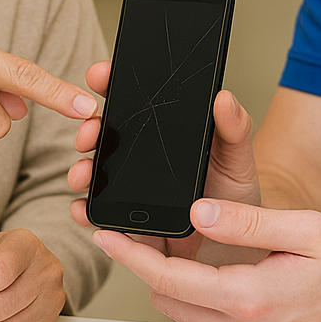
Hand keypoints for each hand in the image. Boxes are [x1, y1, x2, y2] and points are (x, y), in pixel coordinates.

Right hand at [66, 59, 260, 262]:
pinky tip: (82, 209)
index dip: (115, 84)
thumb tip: (224, 97)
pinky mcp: (129, 225)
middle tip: (90, 130)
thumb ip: (234, 129)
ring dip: (82, 170)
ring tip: (82, 173)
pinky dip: (85, 212)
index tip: (101, 74)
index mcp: (168, 134)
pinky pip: (102, 217)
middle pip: (108, 135)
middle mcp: (144, 159)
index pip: (136, 102)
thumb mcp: (239, 160)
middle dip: (90, 129)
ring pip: (98, 174)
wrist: (238, 247)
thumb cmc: (237, 197)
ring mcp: (132, 191)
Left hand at [93, 197, 320, 321]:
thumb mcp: (305, 229)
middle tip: (120, 229)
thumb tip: (198, 211)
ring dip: (161, 281)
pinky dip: (186, 295)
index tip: (104, 232)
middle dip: (139, 265)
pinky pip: (204, 320)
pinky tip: (187, 266)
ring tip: (147, 242)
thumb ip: (247, 222)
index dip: (132, 254)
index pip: (171, 279)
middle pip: (167, 300)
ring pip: (182, 312)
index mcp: (252, 298)